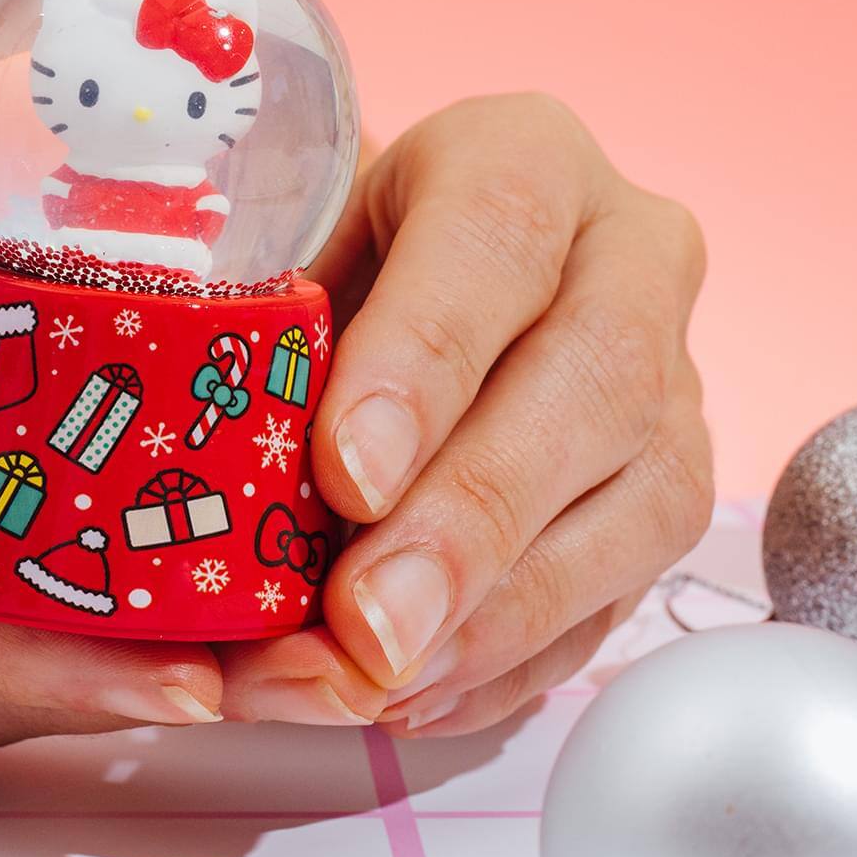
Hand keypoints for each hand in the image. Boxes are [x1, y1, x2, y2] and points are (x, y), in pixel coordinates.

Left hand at [219, 96, 711, 732]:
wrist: (394, 299)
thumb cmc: (316, 261)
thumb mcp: (271, 253)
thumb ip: (248, 321)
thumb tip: (184, 460)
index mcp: (521, 157)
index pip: (497, 234)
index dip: (425, 361)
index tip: (343, 474)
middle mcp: (628, 256)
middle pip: (593, 383)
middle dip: (470, 521)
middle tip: (364, 626)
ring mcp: (672, 381)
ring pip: (638, 505)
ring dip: (496, 617)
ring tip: (370, 683)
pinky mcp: (665, 493)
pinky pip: (619, 594)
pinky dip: (509, 662)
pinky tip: (411, 698)